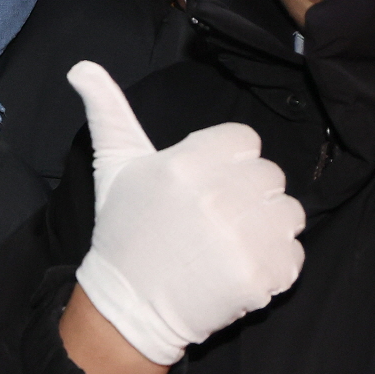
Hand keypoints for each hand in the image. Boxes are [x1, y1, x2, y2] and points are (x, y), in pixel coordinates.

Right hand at [64, 63, 303, 368]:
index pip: (246, 141)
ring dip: (267, 231)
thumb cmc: (125, 231)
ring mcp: (240, 238)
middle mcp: (216, 196)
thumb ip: (108, 111)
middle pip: (271, 176)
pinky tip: (240, 272)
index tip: (203, 188)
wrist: (128, 307)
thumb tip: (80, 67)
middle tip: (214, 222)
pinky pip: (294, 258)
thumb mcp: (115, 166)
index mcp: (186, 163)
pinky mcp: (258, 276)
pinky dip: (274, 269)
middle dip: (249, 197)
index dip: (228, 163)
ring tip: (230, 246)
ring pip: (289, 215)